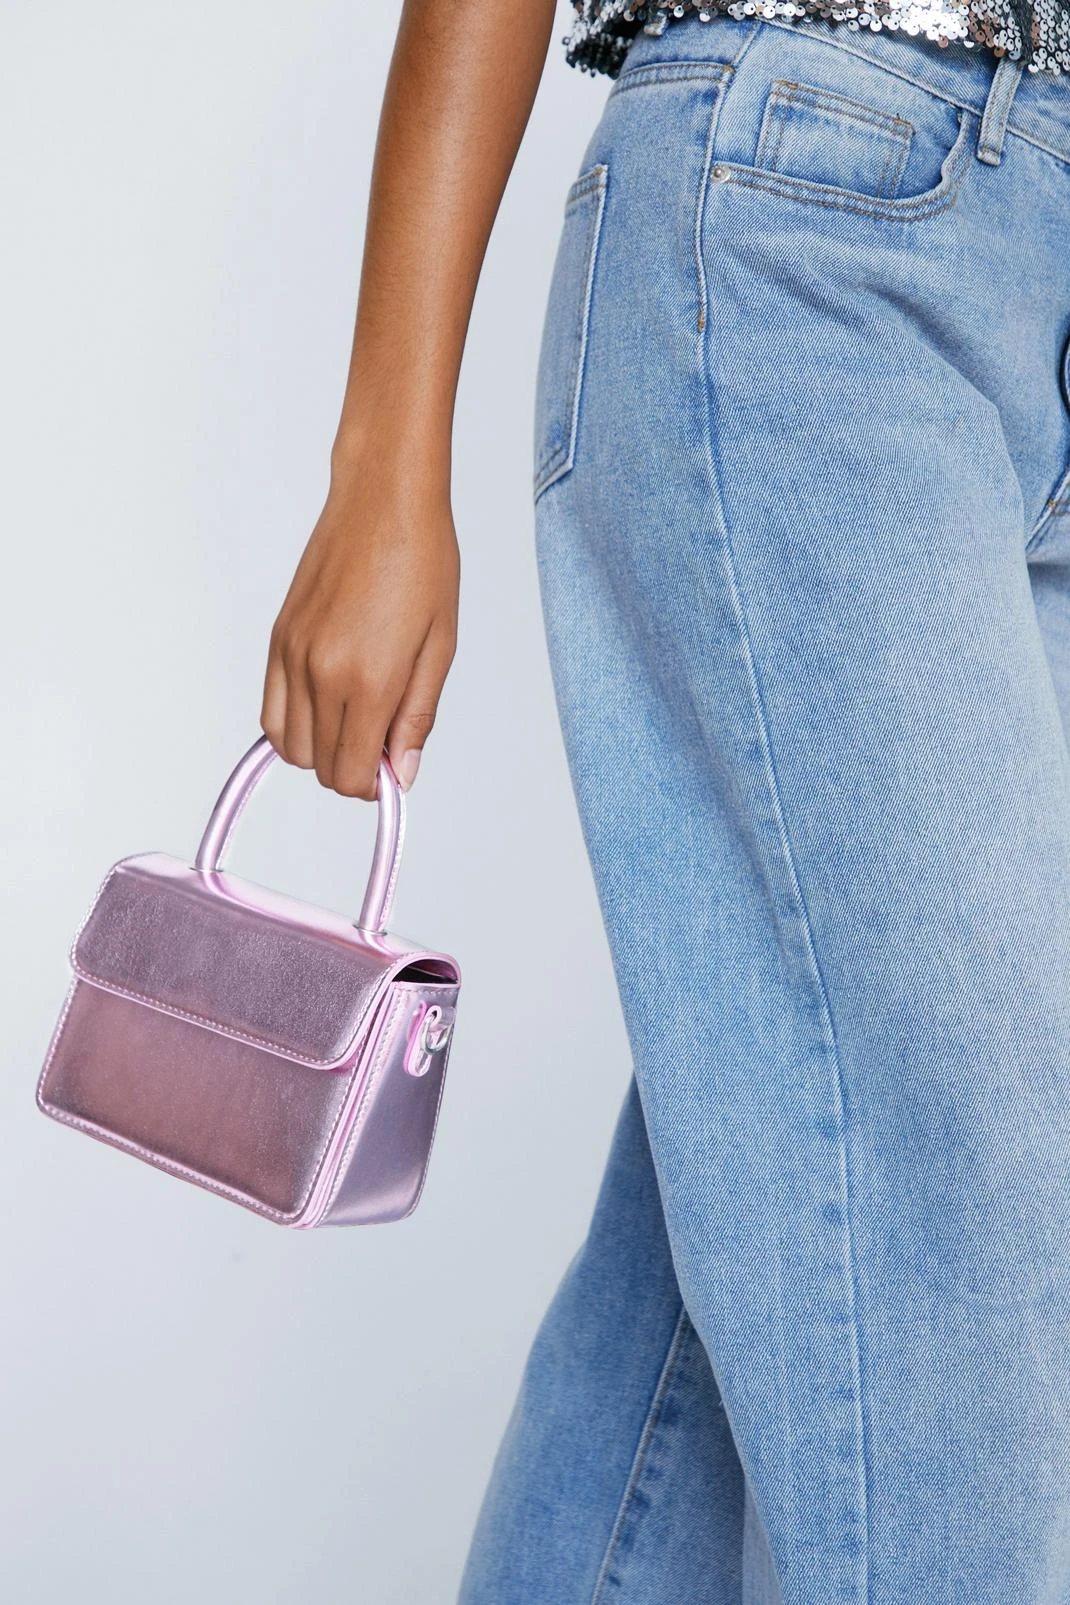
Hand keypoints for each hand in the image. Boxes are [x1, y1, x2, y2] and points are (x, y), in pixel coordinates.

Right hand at [260, 452, 458, 799]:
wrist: (383, 502)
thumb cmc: (423, 565)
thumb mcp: (439, 648)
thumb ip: (416, 717)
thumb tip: (403, 774)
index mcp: (368, 681)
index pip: (353, 773)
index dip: (376, 785)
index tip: (395, 767)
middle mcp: (321, 674)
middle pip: (322, 767)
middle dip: (353, 770)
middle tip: (383, 742)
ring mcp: (292, 657)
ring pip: (290, 747)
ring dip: (323, 751)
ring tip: (356, 722)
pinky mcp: (277, 640)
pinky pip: (271, 712)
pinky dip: (295, 726)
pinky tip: (327, 707)